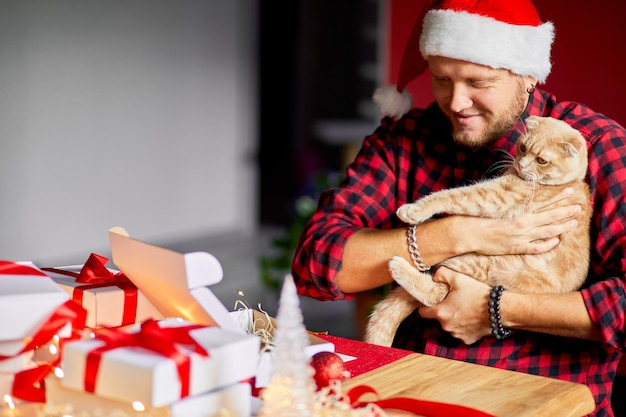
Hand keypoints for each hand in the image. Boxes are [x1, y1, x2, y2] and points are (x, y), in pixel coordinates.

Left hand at [418, 266, 491, 343]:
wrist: (500, 310)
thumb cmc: (478, 294)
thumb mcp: (458, 278)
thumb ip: (441, 274)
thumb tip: (434, 276)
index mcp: (441, 313)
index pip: (422, 313)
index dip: (425, 306)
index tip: (431, 302)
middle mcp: (447, 327)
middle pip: (438, 318)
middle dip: (443, 311)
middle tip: (454, 302)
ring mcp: (457, 335)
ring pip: (450, 326)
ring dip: (454, 320)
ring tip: (465, 309)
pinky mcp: (468, 340)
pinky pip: (461, 333)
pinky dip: (464, 327)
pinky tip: (471, 319)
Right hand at [458, 187, 580, 255]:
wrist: (468, 233)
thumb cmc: (478, 217)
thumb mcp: (496, 207)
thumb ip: (511, 204)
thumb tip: (520, 197)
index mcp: (518, 212)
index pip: (543, 203)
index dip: (558, 198)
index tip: (569, 192)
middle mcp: (523, 225)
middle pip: (550, 218)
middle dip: (565, 212)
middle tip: (579, 207)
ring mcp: (521, 238)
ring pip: (547, 232)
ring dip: (562, 227)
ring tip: (574, 222)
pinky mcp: (516, 248)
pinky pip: (536, 247)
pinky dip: (547, 244)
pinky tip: (556, 241)